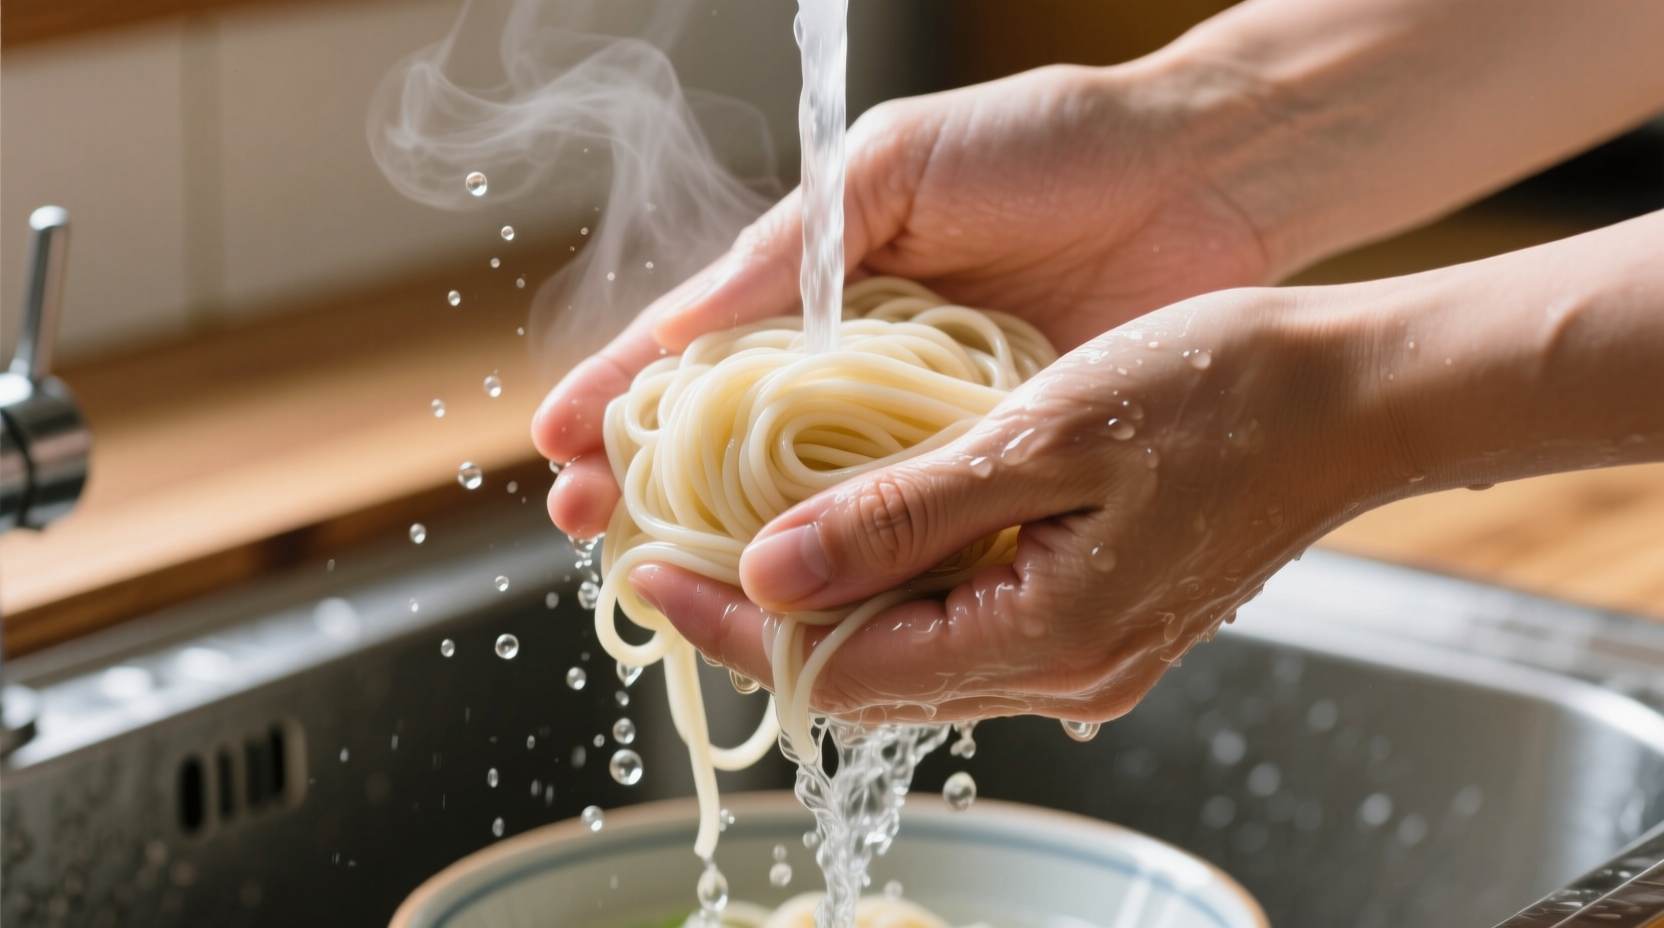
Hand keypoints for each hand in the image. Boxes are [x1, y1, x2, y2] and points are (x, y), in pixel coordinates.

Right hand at [533, 62, 1273, 535]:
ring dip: (741, 540)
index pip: (696, 349)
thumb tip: (680, 326)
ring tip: (670, 578)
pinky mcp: (993, 460)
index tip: (558, 448)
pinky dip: (861, 556)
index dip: (622, 396)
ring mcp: (924, 421)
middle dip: (653, 484)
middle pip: (734, 441)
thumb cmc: (1040, 143)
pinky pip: (915, 518)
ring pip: (814, 496)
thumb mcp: (895, 168)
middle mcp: (858, 364)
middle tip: (591, 531)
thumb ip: (794, 249)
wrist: (1193, 176)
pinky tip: (808, 588)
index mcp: (820, 286)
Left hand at [630, 285, 1396, 723]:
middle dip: (762, 612)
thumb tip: (769, 575)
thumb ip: (901, 518)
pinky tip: (865, 518)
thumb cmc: (1225, 394)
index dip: (730, 622)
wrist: (1359, 396)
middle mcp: (1061, 675)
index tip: (650, 565)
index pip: (837, 671)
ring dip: (827, 593)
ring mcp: (1084, 654)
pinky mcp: (1099, 618)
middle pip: (864, 673)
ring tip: (750, 524)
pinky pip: (966, 620)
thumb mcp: (1040, 438)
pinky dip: (899, 579)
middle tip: (681, 540)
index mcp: (1043, 642)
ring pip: (911, 648)